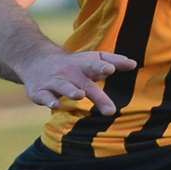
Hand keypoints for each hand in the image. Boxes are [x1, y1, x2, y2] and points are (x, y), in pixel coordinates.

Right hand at [17, 50, 136, 114]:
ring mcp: (54, 82)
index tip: (110, 70)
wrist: (36, 61)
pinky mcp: (40, 92)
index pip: (95, 65)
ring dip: (71, 91)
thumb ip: (113, 61)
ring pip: (63, 87)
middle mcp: (70, 73)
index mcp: (84, 66)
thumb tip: (134, 64)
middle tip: (111, 110)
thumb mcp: (92, 59)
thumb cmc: (73, 65)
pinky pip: (44, 97)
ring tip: (80, 95)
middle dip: (97, 95)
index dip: (102, 67)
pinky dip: (49, 101)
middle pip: (84, 84)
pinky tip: (55, 105)